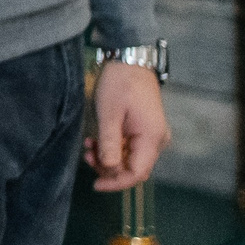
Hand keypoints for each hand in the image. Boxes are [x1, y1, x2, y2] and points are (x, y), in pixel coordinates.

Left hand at [89, 62, 171, 191]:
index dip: (116, 182)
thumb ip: (109, 143)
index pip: (137, 173)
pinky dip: (113, 148)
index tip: (96, 185)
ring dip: (109, 158)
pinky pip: (130, 147)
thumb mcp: (109, 114)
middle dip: (109, 169)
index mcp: (152, 138)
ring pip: (130, 159)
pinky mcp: (144, 129)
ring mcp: (152, 134)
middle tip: (87, 157)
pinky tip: (96, 141)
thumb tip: (109, 169)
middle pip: (134, 168)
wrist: (131, 60)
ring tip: (88, 147)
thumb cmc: (120, 83)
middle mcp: (157, 140)